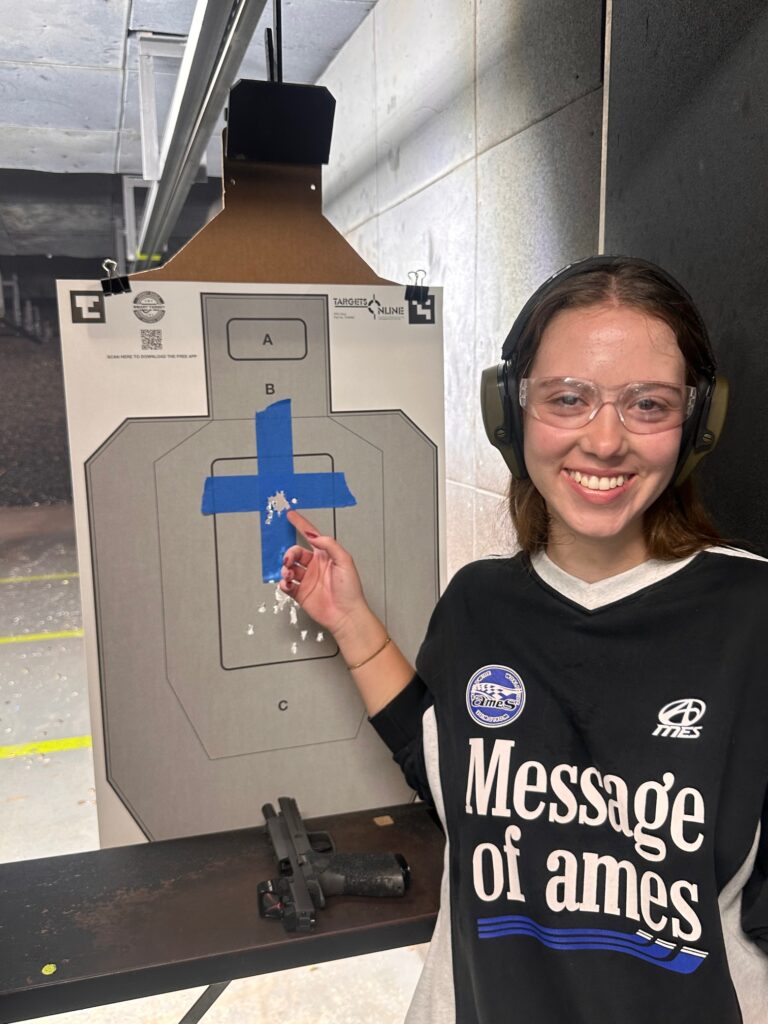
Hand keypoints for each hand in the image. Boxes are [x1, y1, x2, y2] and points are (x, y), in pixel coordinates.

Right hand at [279, 510, 369, 636]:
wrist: (346, 614)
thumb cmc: (350, 590)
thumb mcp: (345, 561)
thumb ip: (329, 545)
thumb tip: (315, 535)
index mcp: (326, 556)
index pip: (311, 536)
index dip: (301, 525)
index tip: (291, 515)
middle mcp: (315, 566)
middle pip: (296, 552)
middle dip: (289, 553)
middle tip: (288, 559)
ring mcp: (307, 580)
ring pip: (289, 568)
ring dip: (285, 568)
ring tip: (288, 573)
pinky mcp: (300, 593)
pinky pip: (286, 584)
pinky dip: (283, 583)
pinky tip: (286, 584)